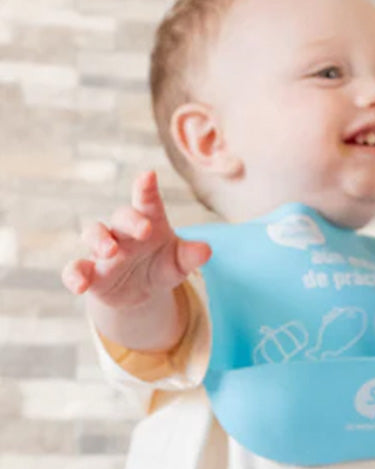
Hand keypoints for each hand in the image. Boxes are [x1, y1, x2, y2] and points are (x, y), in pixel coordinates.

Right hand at [63, 170, 209, 309]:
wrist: (142, 292)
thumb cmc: (162, 266)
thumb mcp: (179, 264)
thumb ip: (190, 256)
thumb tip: (206, 250)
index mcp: (149, 223)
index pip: (148, 202)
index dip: (147, 189)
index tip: (149, 176)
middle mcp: (123, 232)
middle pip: (121, 218)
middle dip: (130, 221)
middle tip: (144, 229)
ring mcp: (104, 250)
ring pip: (94, 235)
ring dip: (99, 240)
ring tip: (110, 251)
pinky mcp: (91, 272)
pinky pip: (75, 269)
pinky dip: (74, 276)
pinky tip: (79, 286)